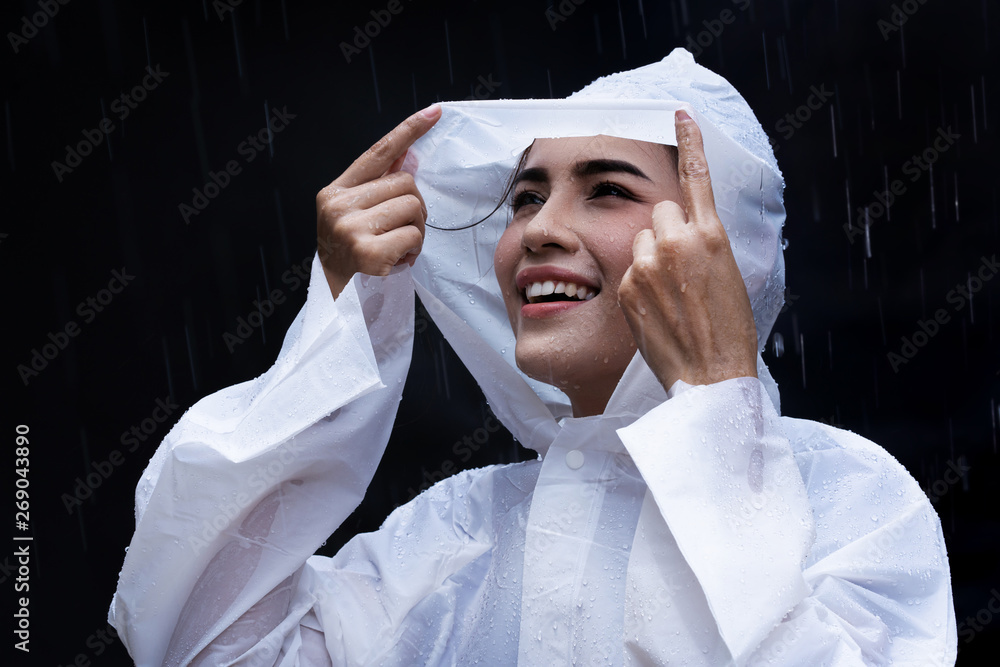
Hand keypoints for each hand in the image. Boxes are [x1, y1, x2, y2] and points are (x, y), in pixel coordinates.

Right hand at [316, 104, 441, 298]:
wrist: (334, 298)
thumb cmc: (351, 254)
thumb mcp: (356, 215)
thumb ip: (379, 187)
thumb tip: (409, 156)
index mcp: (335, 191)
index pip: (378, 153)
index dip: (409, 130)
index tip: (435, 112)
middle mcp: (338, 204)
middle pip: (406, 183)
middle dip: (416, 208)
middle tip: (402, 232)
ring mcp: (350, 227)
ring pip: (414, 207)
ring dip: (417, 231)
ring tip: (398, 248)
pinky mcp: (366, 251)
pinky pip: (414, 235)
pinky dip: (414, 250)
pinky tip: (397, 261)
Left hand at [618, 109, 757, 390]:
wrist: (709, 376)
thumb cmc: (728, 331)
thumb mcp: (728, 275)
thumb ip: (703, 244)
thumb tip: (685, 230)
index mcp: (711, 236)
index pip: (696, 177)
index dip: (689, 141)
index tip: (679, 113)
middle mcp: (677, 242)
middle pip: (659, 212)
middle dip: (666, 232)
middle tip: (680, 270)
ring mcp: (647, 264)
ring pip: (639, 240)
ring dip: (648, 257)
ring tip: (669, 295)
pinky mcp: (626, 287)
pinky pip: (627, 270)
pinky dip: (637, 283)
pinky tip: (656, 309)